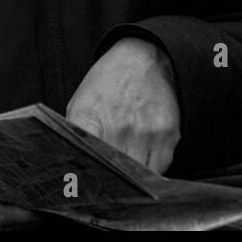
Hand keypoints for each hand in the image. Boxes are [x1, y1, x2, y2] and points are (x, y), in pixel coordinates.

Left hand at [66, 37, 180, 172]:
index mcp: (88, 119)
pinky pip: (160, 167)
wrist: (142, 60)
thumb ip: (76, 134)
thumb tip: (74, 166)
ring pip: (139, 174)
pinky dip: (151, 168)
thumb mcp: (80, 104)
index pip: (84, 159)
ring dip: (132, 173)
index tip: (84, 182)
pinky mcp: (168, 135)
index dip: (86, 175)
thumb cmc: (107, 83)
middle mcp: (118, 128)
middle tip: (109, 171)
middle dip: (111, 174)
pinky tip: (143, 152)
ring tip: (126, 158)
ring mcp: (145, 133)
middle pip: (115, 172)